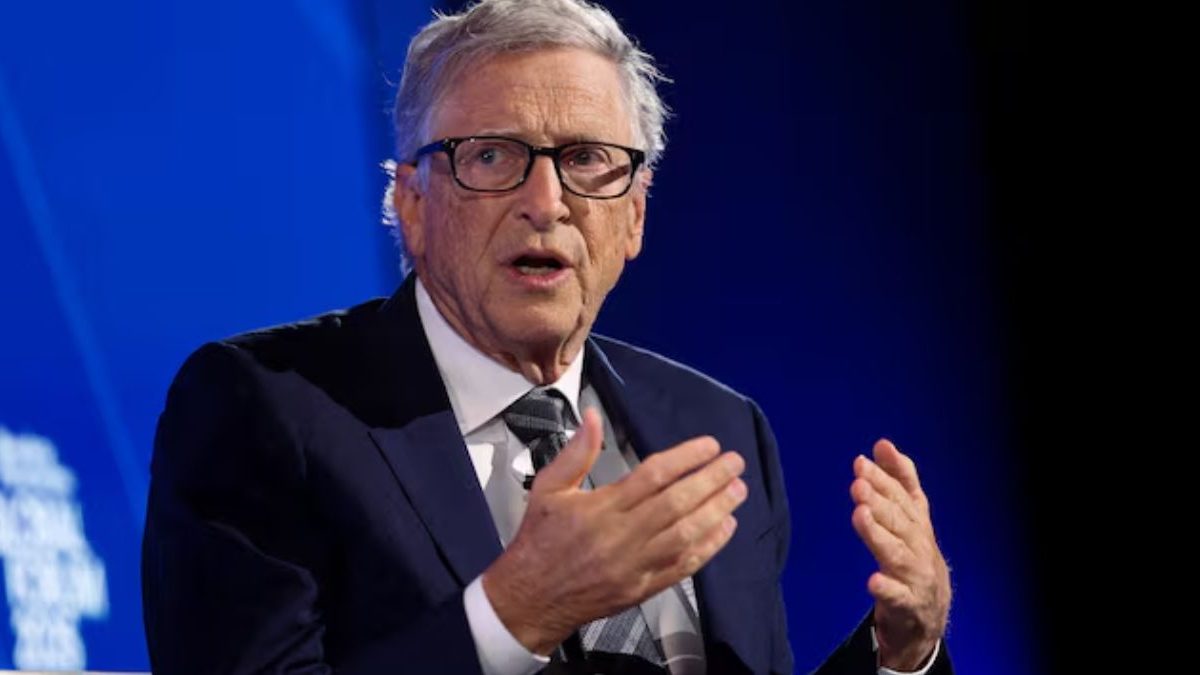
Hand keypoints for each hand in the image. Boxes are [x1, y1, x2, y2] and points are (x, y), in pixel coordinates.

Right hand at [482, 408, 747, 654]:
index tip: (709, 446)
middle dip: (711, 480)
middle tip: (734, 464)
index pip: (653, 475)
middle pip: (676, 503)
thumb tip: (592, 417)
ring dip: (716, 511)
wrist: (529, 599)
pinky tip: (725, 529)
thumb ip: (575, 452)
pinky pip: (682, 567)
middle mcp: (620, 537)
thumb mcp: (547, 489)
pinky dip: (708, 547)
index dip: (686, 457)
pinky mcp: (642, 589)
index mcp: (600, 508)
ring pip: (685, 535)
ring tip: (737, 491)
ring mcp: (634, 566)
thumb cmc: (540, 541)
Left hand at [850, 439, 950, 670]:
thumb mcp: (910, 518)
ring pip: (897, 553)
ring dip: (878, 534)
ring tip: (860, 515)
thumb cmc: (913, 558)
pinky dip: (887, 588)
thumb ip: (898, 481)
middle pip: (899, 520)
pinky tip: (873, 580)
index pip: (903, 496)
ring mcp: (916, 576)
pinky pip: (898, 596)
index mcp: (918, 523)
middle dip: (879, 500)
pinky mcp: (909, 604)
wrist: (928, 616)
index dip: (885, 477)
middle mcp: (920, 545)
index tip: (862, 461)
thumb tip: (882, 444)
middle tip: (858, 483)